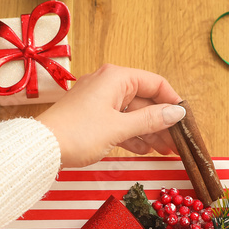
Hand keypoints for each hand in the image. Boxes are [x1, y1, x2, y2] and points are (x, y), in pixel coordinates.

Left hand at [36, 64, 184, 167]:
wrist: (43, 147)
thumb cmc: (78, 133)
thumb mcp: (119, 128)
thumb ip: (151, 120)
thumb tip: (176, 112)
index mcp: (116, 78)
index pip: (155, 83)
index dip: (172, 101)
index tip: (185, 120)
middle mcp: (109, 84)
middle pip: (145, 100)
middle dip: (162, 122)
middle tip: (177, 143)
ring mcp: (99, 100)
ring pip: (133, 114)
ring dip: (149, 131)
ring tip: (164, 151)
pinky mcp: (92, 116)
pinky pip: (119, 122)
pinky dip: (132, 135)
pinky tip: (144, 149)